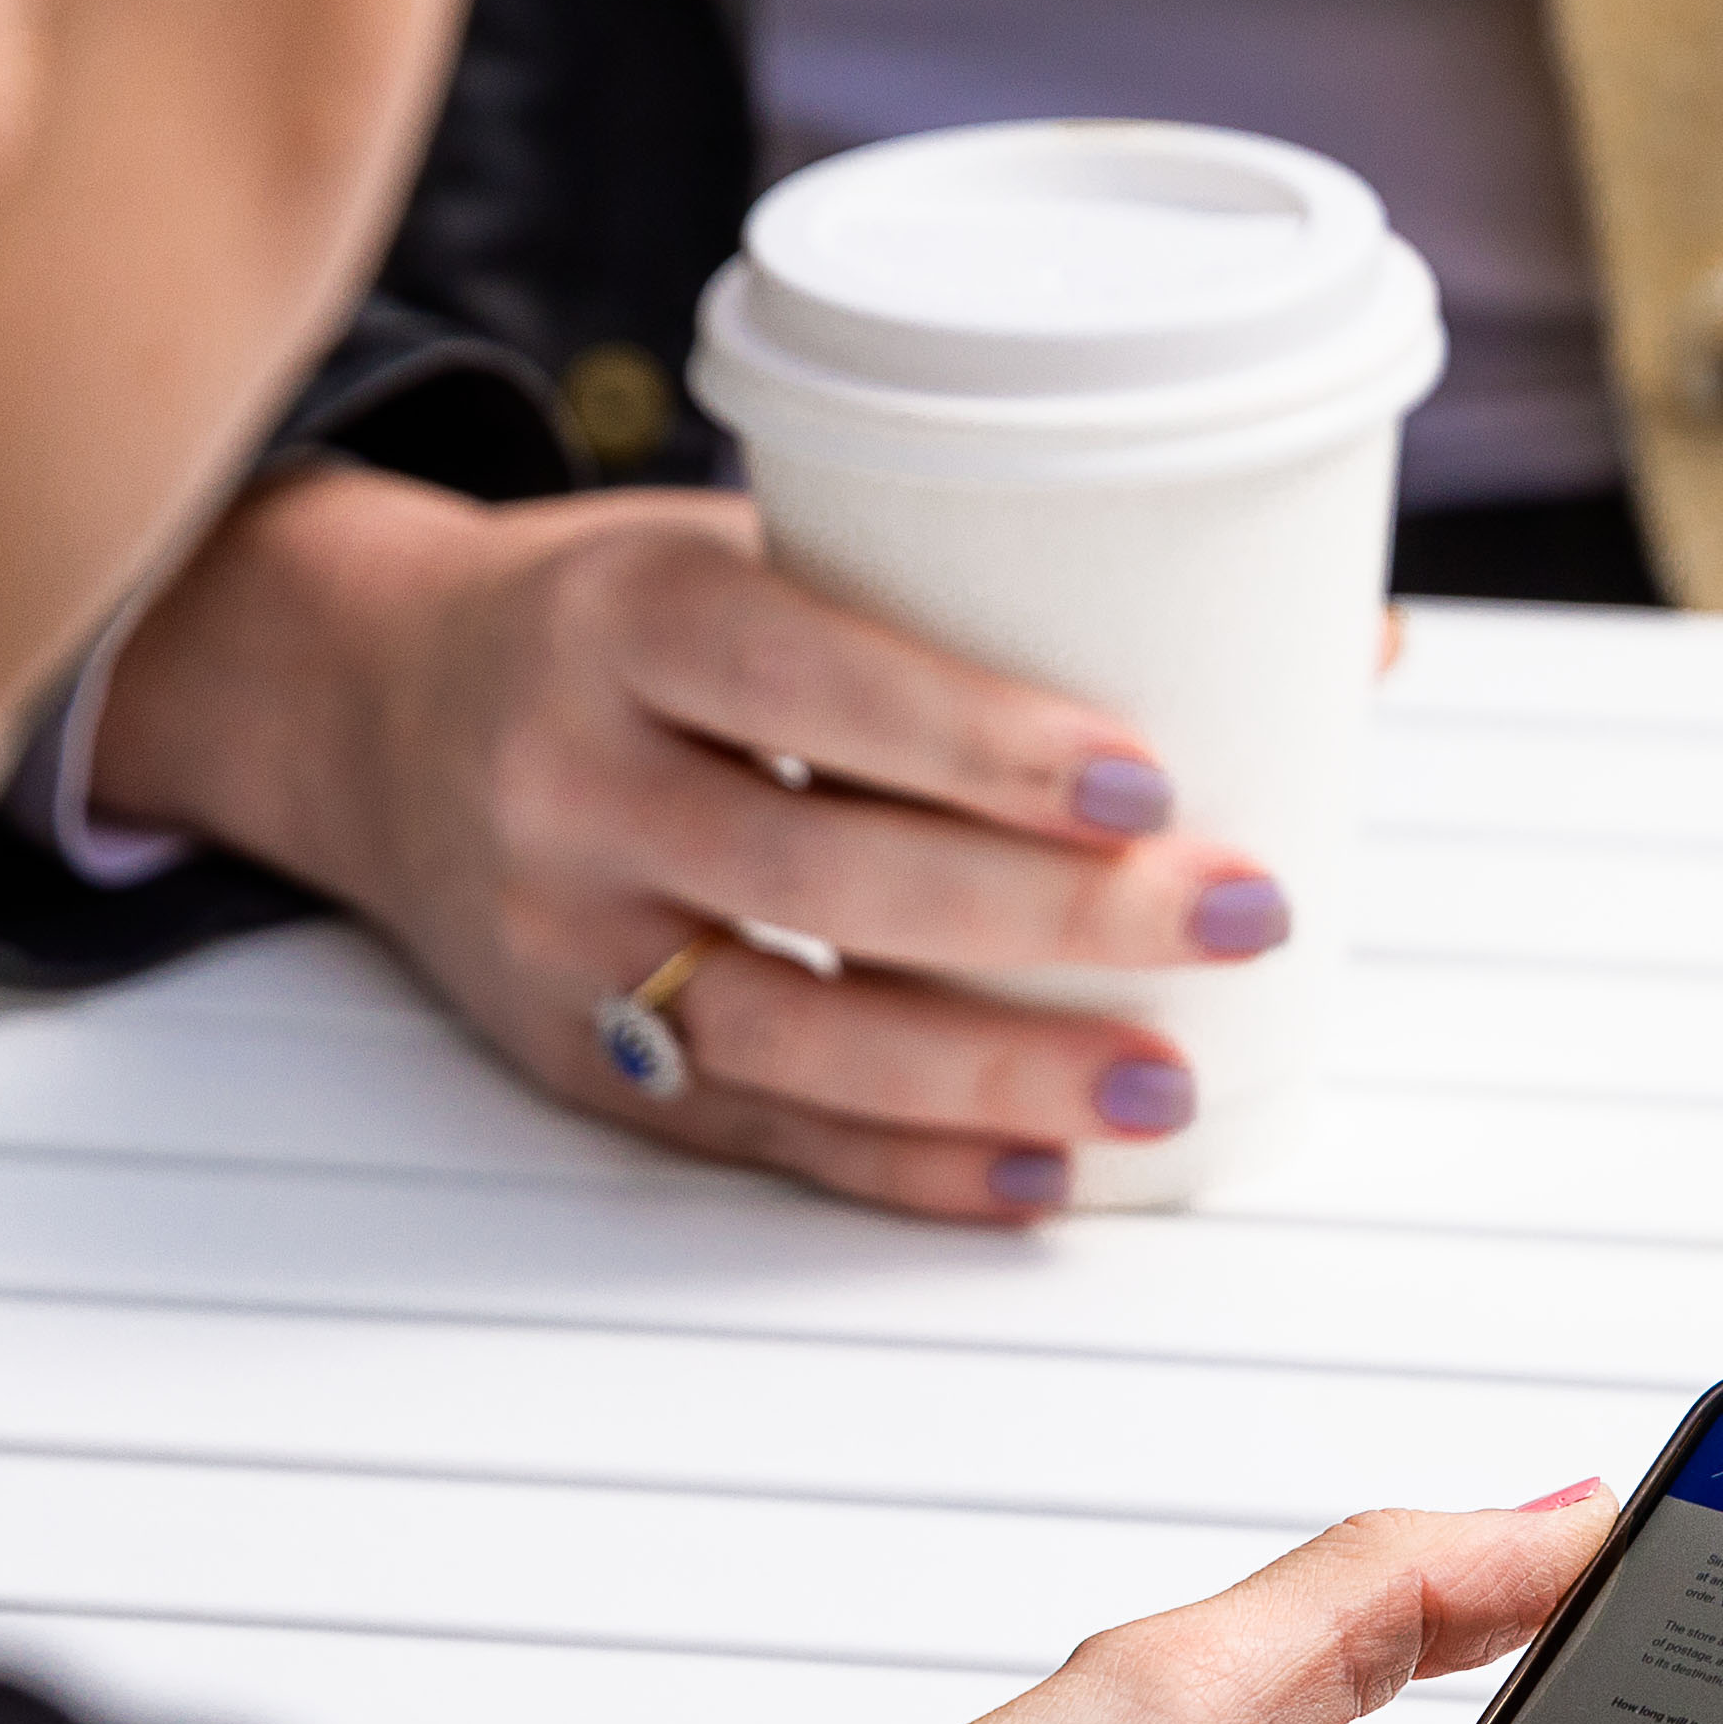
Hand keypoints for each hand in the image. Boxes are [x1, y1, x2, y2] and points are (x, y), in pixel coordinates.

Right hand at [90, 462, 1287, 1221]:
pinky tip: (1034, 1179)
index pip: (803, 675)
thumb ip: (994, 593)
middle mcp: (568, 778)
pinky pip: (754, 1136)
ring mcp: (559, 937)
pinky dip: (902, 1167)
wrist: (372, 703)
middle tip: (1237, 913)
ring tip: (1163, 1083)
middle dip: (1050, 915)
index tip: (1145, 772)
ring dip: (992, 1077)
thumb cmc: (635, 615)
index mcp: (624, 616)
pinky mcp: (572, 1060)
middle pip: (825, 871)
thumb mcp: (763, 543)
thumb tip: (1350, 638)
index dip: (974, 735)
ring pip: (790, 1032)